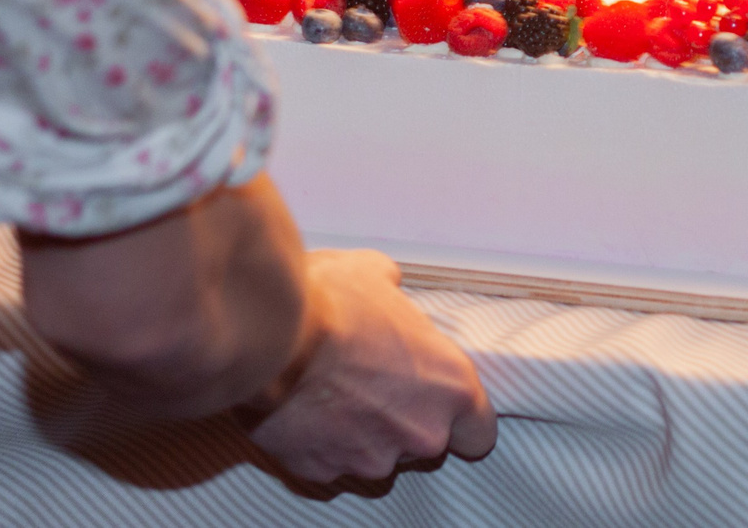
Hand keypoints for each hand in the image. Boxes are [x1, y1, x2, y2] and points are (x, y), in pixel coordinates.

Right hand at [244, 249, 496, 484]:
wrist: (269, 337)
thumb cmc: (329, 304)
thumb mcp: (377, 275)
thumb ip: (396, 293)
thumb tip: (385, 286)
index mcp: (450, 387)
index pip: (479, 431)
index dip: (460, 418)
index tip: (439, 403)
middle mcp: (420, 432)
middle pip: (425, 442)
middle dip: (403, 419)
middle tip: (372, 382)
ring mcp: (371, 459)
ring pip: (376, 456)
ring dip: (361, 433)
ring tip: (332, 393)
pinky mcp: (323, 472)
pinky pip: (331, 463)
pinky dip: (321, 444)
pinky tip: (306, 410)